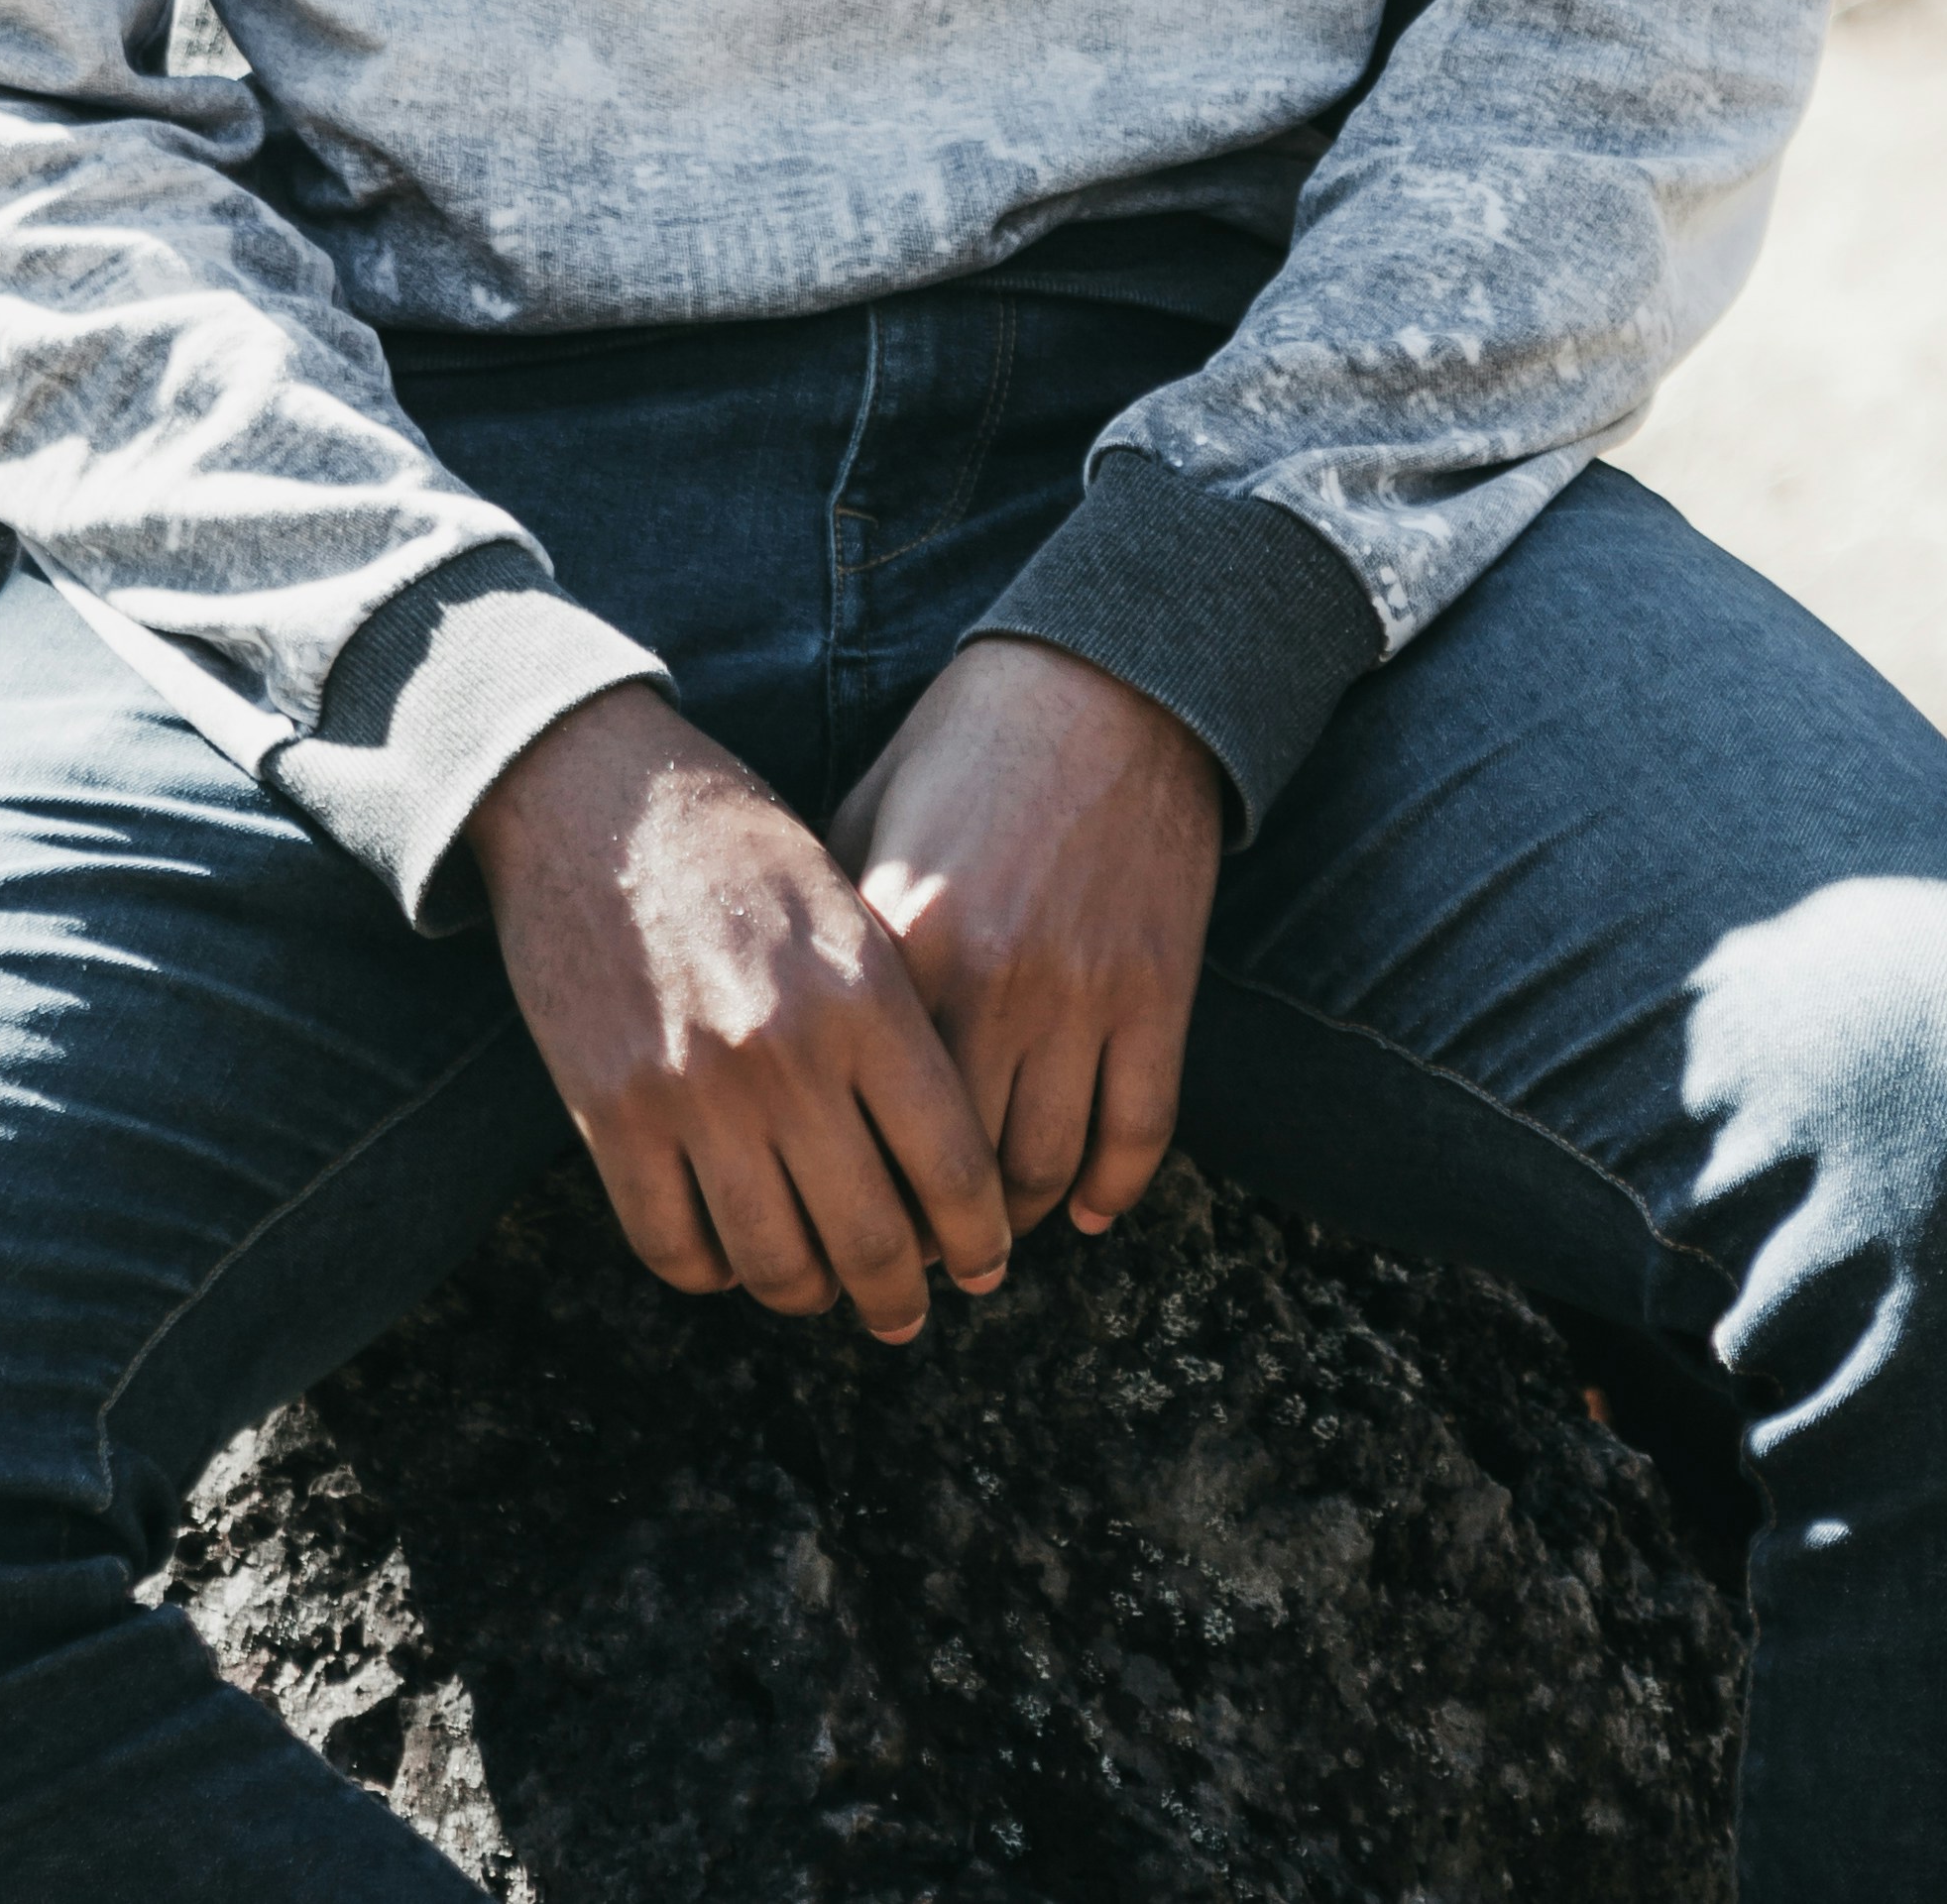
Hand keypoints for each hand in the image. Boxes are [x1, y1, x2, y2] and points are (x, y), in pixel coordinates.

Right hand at [464, 684, 1010, 1344]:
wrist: (588, 791)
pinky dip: (707, 1269)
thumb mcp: (845, 900)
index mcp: (865, 996)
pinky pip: (672, 1246)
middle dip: (900, 1296)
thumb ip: (893, 1015)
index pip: (953, 1164)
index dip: (977, 1236)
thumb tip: (938, 1143)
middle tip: (906, 1312)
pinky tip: (725, 1253)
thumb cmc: (734, 837)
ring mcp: (694, 1094)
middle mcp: (788, 1057)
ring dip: (805, 1295)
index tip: (983, 1261)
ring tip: (817, 1289)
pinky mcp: (610, 1114)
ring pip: (773, 1262)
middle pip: (870, 1237)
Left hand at [830, 640, 1222, 1241]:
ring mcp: (1083, 993)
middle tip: (907, 1261)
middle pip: (955, 1168)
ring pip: (1047, 1168)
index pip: (863, 1117)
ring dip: (1017, 1221)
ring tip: (988, 1238)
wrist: (1106, 685)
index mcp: (901, 942)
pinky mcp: (1159, 991)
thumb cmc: (966, 748)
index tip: (833, 1216)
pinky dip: (1111, 1190)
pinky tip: (1083, 1210)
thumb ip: (832, 932)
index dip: (850, 1186)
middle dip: (929, 1233)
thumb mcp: (867, 821)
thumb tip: (786, 1044)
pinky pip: (1138, 1131)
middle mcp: (989, 983)